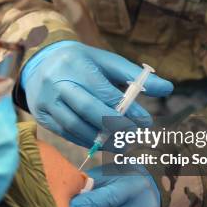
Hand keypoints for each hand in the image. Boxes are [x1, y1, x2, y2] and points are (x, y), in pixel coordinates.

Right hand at [20, 41, 172, 146]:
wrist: (39, 63)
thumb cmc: (80, 62)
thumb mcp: (105, 61)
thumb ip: (134, 75)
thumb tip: (168, 88)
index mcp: (74, 64)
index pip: (104, 91)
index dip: (126, 109)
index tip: (145, 121)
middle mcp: (57, 82)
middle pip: (88, 110)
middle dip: (114, 126)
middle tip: (134, 136)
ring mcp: (45, 101)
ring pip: (75, 126)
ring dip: (100, 139)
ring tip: (121, 145)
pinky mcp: (40, 116)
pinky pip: (65, 133)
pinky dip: (85, 140)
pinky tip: (101, 143)